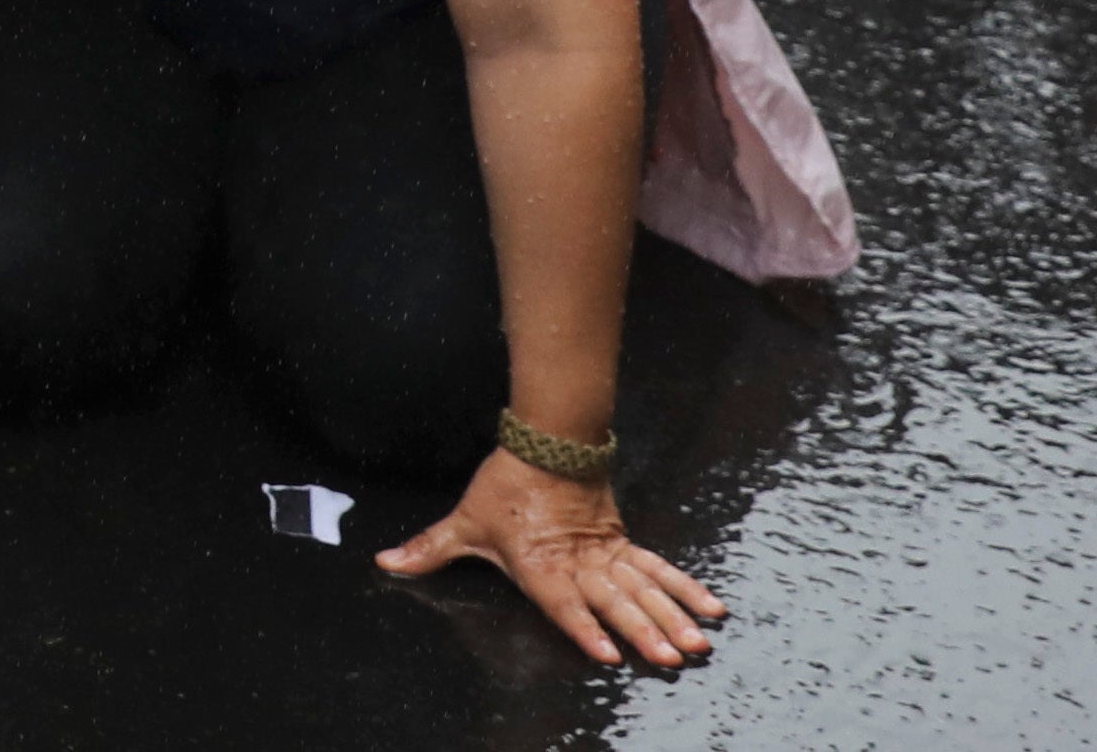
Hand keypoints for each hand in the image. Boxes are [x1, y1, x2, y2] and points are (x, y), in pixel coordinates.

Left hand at [378, 447, 723, 667]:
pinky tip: (711, 605)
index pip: (563, 601)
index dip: (584, 626)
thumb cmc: (504, 486)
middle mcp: (578, 563)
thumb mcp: (464, 521)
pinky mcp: (623, 542)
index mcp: (540, 564)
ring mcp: (606, 552)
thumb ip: (429, 549)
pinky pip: (658, 567)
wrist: (545, 440)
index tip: (607, 652)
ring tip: (697, 642)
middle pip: (616, 601)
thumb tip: (385, 561)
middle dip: (644, 630)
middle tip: (672, 655)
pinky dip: (685, 586)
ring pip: (644, 587)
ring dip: (672, 614)